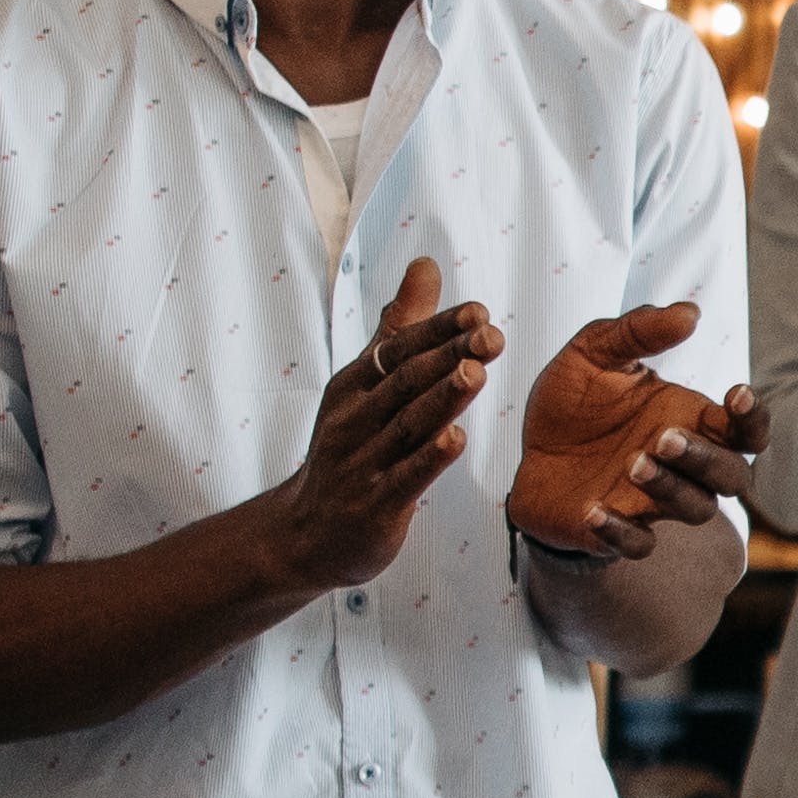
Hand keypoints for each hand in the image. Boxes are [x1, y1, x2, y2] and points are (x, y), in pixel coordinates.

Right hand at [263, 258, 495, 598]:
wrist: (306, 532)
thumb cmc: (347, 449)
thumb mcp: (365, 384)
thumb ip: (399, 328)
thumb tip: (427, 266)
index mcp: (353, 386)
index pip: (398, 351)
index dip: (437, 330)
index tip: (479, 311)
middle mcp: (355, 418)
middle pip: (405, 382)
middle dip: (447, 356)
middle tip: (491, 335)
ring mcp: (363, 462)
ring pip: (406, 425)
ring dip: (442, 399)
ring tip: (475, 372)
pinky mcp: (376, 504)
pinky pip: (405, 478)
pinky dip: (429, 458)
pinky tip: (455, 439)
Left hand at [507, 300, 758, 558]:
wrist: (528, 454)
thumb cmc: (573, 404)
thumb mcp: (593, 352)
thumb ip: (638, 331)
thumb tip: (691, 313)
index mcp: (689, 422)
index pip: (745, 430)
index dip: (753, 417)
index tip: (736, 393)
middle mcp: (682, 466)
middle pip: (732, 477)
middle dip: (707, 459)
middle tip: (665, 437)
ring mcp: (653, 501)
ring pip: (695, 509)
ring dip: (671, 489)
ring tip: (632, 464)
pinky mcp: (617, 531)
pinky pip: (638, 544)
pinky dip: (621, 531)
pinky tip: (592, 508)